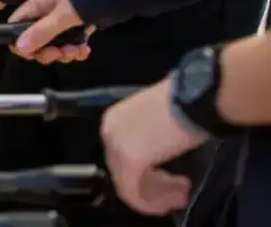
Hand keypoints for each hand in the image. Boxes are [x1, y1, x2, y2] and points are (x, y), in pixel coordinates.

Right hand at [10, 0, 94, 62]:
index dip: (21, 44)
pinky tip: (85, 50)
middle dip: (48, 52)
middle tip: (61, 54)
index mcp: (35, 9)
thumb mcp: (62, 16)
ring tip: (78, 51)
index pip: (15, 28)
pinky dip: (76, 50)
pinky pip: (69, 43)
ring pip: (53, 45)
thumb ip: (41, 32)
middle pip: (35, 41)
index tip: (36, 53)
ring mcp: (59, 22)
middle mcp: (43, 16)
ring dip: (65, 53)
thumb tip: (19, 47)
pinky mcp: (74, 26)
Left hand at [102, 79, 204, 215]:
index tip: (175, 182)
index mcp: (115, 120)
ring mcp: (117, 146)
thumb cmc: (185, 105)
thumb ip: (151, 138)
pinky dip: (153, 203)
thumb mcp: (160, 121)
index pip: (123, 157)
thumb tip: (159, 154)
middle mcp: (109, 131)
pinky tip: (175, 201)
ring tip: (181, 196)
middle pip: (125, 171)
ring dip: (157, 196)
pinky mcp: (130, 160)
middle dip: (154, 187)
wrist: (194, 99)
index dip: (149, 175)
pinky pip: (133, 193)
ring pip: (129, 184)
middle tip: (180, 193)